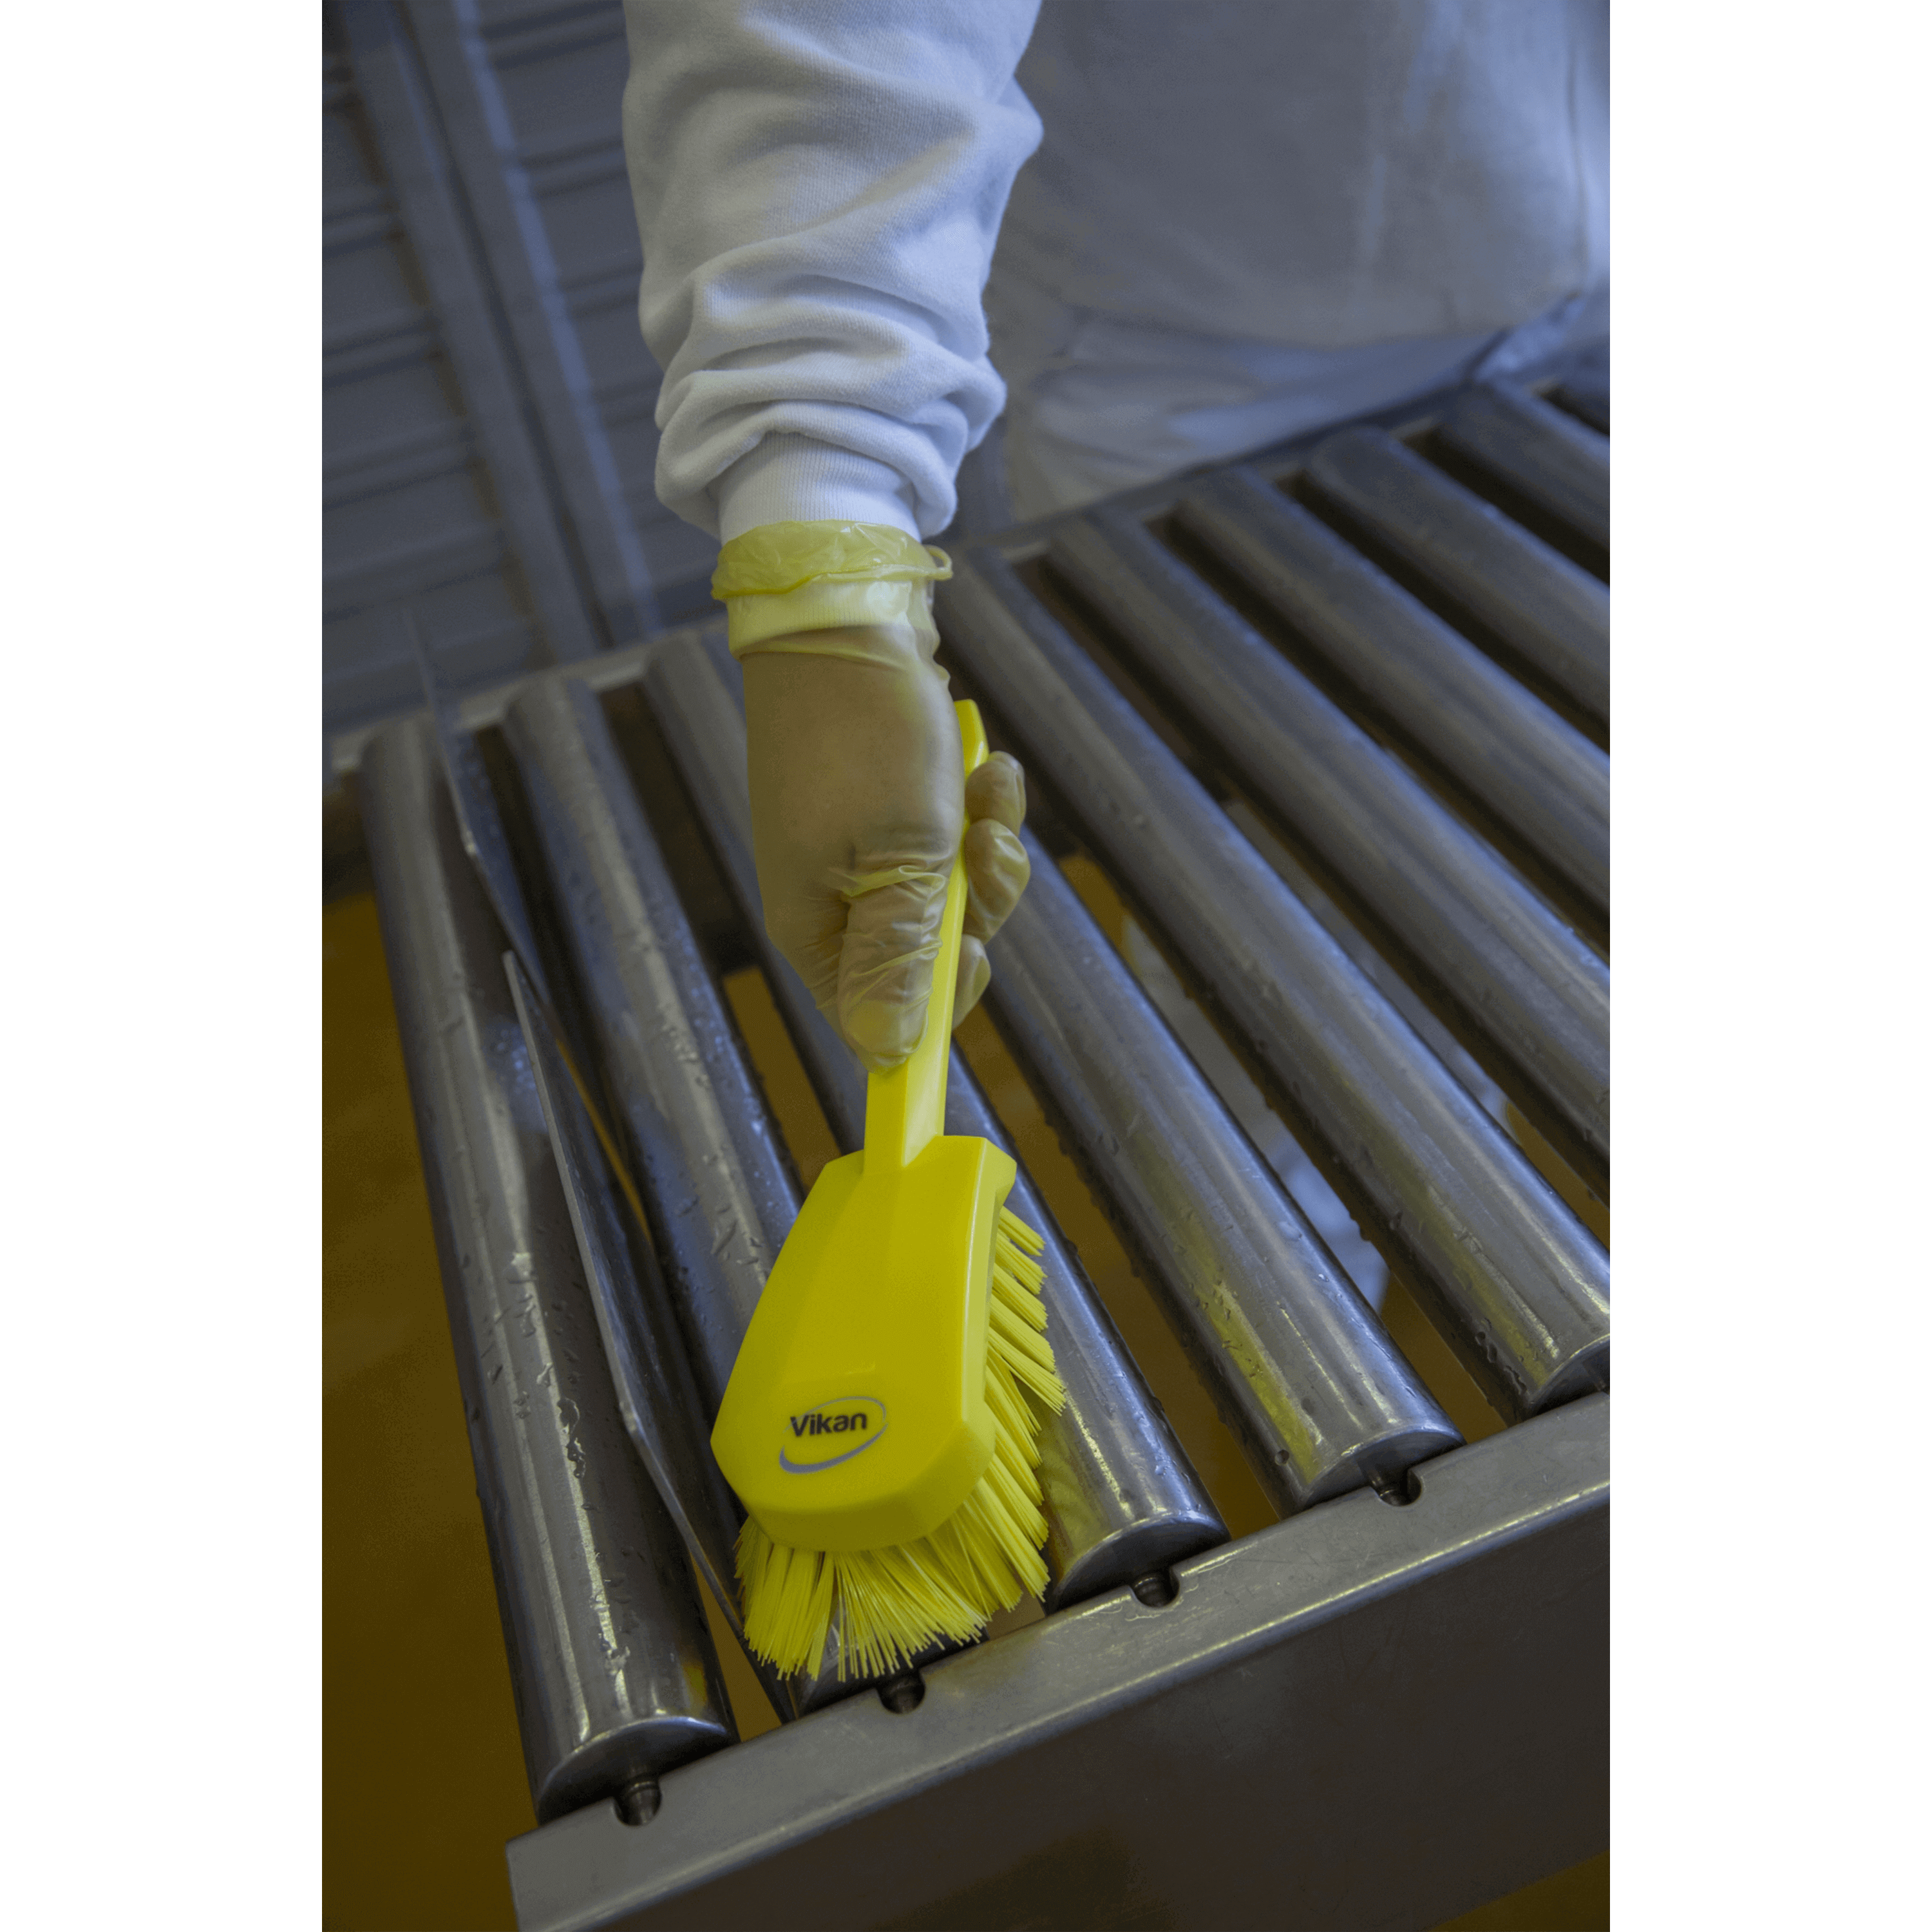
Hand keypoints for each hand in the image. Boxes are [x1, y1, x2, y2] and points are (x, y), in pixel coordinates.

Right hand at [742, 636, 1030, 1072]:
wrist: (850, 618)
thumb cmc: (866, 735)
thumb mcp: (899, 857)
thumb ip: (899, 956)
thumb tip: (887, 1054)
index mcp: (816, 929)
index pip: (875, 1020)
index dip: (936, 1003)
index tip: (973, 953)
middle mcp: (837, 901)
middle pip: (932, 959)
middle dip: (976, 907)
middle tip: (975, 852)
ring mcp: (864, 854)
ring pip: (957, 898)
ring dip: (986, 849)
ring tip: (978, 795)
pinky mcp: (894, 812)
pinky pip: (958, 842)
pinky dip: (979, 809)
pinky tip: (979, 769)